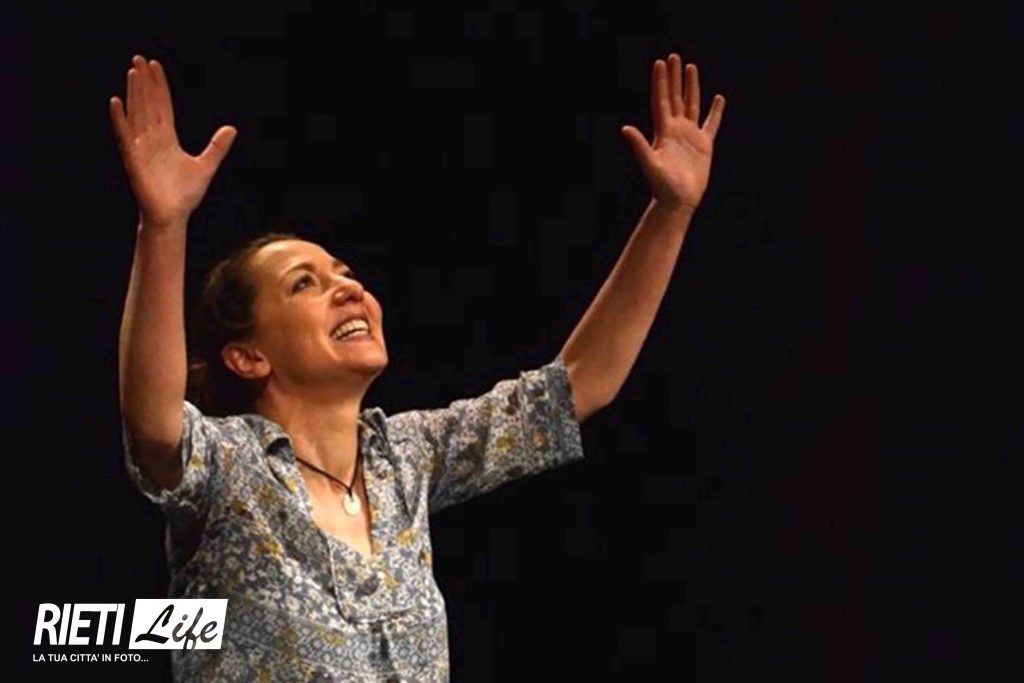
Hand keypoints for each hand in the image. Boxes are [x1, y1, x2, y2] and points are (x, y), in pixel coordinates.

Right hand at [109, 55, 236, 228]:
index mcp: (167, 139)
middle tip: (139, 58)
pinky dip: (120, 120)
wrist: (173, 217)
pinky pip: (125, 136)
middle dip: (144, 83)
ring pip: (137, 115)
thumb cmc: (185, 194)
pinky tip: (116, 102)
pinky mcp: (133, 160)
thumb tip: (231, 128)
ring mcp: (141, 148)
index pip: (162, 106)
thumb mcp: (206, 165)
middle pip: (148, 104)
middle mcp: (152, 140)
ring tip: (132, 72)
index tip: (155, 66)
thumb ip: (217, 147)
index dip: (159, 87)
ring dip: (134, 94)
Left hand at [621, 53, 724, 212]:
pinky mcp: (704, 145)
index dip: (661, 82)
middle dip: (674, 77)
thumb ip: (639, 145)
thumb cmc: (662, 186)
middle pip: (676, 97)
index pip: (662, 100)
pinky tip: (718, 99)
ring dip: (691, 86)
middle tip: (674, 56)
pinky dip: (715, 111)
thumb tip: (625, 129)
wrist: (678, 201)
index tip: (660, 63)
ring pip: (691, 105)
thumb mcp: (650, 164)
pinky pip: (711, 123)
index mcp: (663, 131)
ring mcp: (690, 136)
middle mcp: (676, 130)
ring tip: (690, 68)